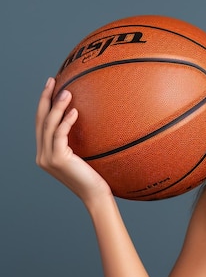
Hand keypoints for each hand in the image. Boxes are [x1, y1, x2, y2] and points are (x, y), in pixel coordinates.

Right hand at [35, 77, 111, 202]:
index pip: (42, 124)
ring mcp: (46, 157)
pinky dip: (66, 121)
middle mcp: (42, 154)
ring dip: (57, 106)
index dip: (45, 104)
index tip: (52, 87)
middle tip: (52, 80)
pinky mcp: (56, 159)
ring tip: (67, 92)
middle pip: (40, 120)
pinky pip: (59, 134)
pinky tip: (75, 111)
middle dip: (45, 98)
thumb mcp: (86, 156)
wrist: (96, 196)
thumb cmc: (96, 177)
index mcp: (46, 152)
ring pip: (48, 125)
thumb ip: (80, 142)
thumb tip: (90, 120)